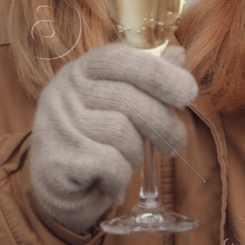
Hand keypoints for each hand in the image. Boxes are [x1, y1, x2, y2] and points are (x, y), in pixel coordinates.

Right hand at [29, 42, 197, 233]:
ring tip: (127, 161)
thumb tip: (177, 55)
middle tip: (176, 142)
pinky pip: (111, 164)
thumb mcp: (118, 103)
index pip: (119, 58)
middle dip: (162, 123)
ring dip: (135, 154)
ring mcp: (56, 125)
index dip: (158, 72)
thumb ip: (146, 77)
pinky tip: (114, 182)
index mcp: (80, 70)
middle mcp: (63, 91)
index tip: (188, 92)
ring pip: (122, 133)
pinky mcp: (57, 160)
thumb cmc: (95, 138)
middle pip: (128, 98)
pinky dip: (121, 178)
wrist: (58, 189)